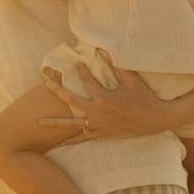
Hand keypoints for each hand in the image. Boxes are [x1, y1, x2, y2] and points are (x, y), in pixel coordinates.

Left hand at [38, 50, 169, 143]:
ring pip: (72, 125)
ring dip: (55, 123)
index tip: (74, 64)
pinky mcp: (102, 134)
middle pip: (72, 101)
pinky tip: (58, 143)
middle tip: (45, 83)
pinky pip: (83, 138)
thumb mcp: (133, 80)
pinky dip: (70, 140)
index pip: (87, 81)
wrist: (155, 119)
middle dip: (57, 91)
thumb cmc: (144, 98)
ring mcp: (99, 125)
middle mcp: (98, 112)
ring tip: (38, 122)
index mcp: (104, 98)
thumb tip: (107, 49)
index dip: (80, 71)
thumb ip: (119, 65)